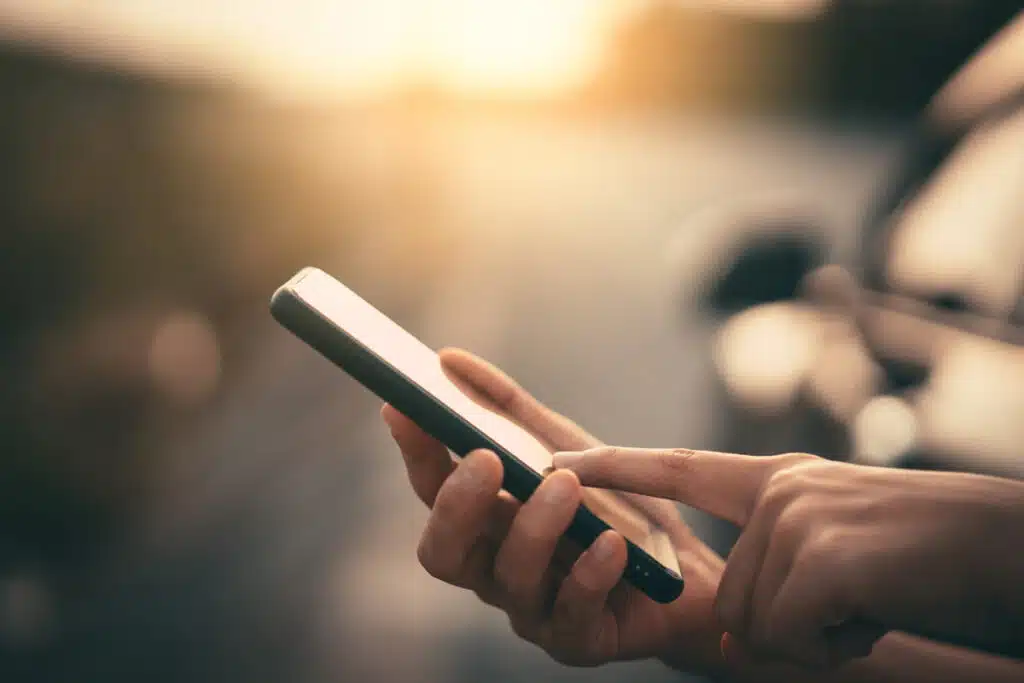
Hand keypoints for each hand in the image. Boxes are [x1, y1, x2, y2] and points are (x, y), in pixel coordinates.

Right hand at [382, 349, 726, 674]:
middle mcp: (496, 568)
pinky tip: (612, 546)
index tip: (405, 406)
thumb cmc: (618, 508)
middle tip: (486, 459)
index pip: (433, 489)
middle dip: (457, 505)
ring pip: (508, 578)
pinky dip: (588, 576)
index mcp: (486, 523)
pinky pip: (571, 615)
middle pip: (444, 551)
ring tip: (566, 486)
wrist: (691, 571)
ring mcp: (533, 609)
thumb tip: (448, 359)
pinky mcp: (578, 640)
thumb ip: (506, 410)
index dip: (415, 452)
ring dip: (534, 527)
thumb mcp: (565, 445)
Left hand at [553, 447, 1023, 667]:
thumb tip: (723, 642)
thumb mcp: (844, 559)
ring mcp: (796, 517)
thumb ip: (776, 579)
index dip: (616, 469)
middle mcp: (780, 491)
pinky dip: (836, 646)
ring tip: (875, 600)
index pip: (680, 471)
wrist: (1018, 551)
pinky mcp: (819, 556)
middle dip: (789, 629)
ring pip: (757, 626)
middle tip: (860, 603)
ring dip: (819, 639)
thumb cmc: (935, 560)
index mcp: (782, 482)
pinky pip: (789, 636)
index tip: (556, 461)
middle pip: (732, 601)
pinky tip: (878, 610)